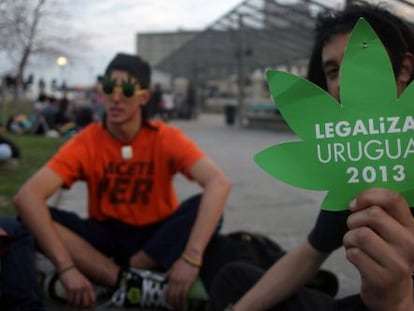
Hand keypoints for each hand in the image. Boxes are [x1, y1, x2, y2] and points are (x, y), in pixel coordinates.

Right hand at [59, 266, 95, 307]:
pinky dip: (69, 303)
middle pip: (85, 304)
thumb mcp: (83, 281)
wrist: (67, 267)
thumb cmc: (74, 274)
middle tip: (78, 307)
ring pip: (77, 303)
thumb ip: (86, 289)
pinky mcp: (71, 289)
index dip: (90, 306)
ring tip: (72, 304)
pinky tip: (68, 302)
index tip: (87, 308)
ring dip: (74, 305)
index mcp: (89, 286)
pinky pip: (70, 301)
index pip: (93, 299)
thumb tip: (86, 299)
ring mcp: (78, 289)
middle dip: (81, 307)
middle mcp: (85, 288)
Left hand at [166, 257, 198, 309]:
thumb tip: (164, 278)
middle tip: (173, 308)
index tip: (168, 303)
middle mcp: (175, 280)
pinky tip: (185, 304)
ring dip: (178, 303)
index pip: (168, 290)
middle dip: (172, 303)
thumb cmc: (182, 260)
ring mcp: (182, 281)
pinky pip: (185, 293)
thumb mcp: (172, 266)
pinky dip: (184, 300)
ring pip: (178, 296)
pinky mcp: (189, 282)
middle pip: (172, 295)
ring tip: (179, 308)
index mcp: (171, 277)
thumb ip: (168, 273)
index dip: (168, 298)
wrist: (191, 256)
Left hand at [343, 188, 413, 310]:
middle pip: (372, 214)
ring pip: (360, 234)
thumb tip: (355, 199)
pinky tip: (357, 259)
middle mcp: (410, 242)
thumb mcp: (390, 231)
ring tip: (354, 245)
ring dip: (349, 238)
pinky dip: (349, 254)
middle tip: (353, 229)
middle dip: (354, 220)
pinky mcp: (383, 278)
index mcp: (411, 226)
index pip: (392, 198)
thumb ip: (379, 212)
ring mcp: (398, 262)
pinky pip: (354, 254)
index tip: (355, 204)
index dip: (367, 196)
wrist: (393, 293)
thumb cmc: (385, 254)